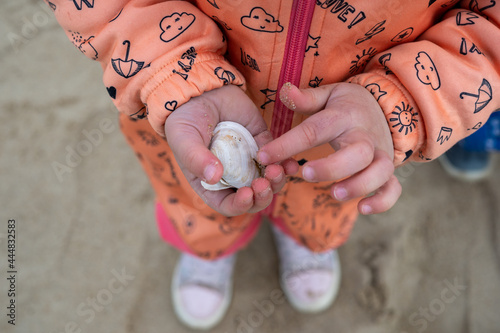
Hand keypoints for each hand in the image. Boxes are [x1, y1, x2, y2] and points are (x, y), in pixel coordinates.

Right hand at [164, 85, 297, 216]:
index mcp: (211, 184)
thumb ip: (196, 159)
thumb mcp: (184, 139)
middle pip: (253, 198)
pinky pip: (278, 160)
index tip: (246, 194)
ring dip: (276, 182)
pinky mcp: (263, 144)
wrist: (200, 90)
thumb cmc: (186, 119)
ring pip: (269, 182)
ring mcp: (249, 162)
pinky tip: (291, 164)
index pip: (228, 205)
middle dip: (262, 196)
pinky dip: (286, 165)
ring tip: (277, 171)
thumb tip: (214, 176)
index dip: (239, 205)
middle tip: (264, 184)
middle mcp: (232, 177)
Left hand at [257, 82, 401, 214]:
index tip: (262, 156)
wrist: (386, 108)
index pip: (314, 131)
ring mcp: (380, 155)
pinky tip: (363, 209)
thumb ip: (306, 98)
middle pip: (357, 153)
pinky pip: (393, 189)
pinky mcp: (388, 171)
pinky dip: (383, 201)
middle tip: (305, 174)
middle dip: (332, 166)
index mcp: (343, 117)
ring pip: (379, 172)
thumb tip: (284, 90)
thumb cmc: (347, 106)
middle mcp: (364, 137)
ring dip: (359, 185)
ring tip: (335, 194)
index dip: (287, 144)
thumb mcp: (328, 95)